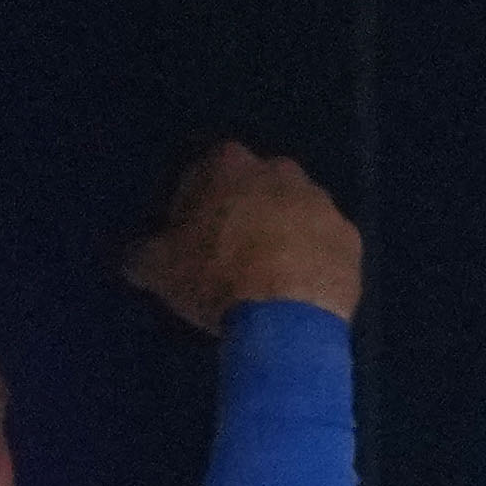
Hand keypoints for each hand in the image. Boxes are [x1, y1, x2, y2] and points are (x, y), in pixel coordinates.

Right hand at [122, 141, 364, 330]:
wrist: (285, 320)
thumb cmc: (214, 280)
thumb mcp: (160, 269)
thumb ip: (143, 254)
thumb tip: (134, 258)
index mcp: (230, 165)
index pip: (207, 171)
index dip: (198, 202)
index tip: (193, 234)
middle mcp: (281, 171)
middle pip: (258, 187)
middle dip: (247, 212)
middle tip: (234, 253)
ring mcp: (322, 203)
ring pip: (297, 212)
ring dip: (285, 233)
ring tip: (271, 274)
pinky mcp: (351, 239)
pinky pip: (326, 244)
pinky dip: (315, 259)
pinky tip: (300, 289)